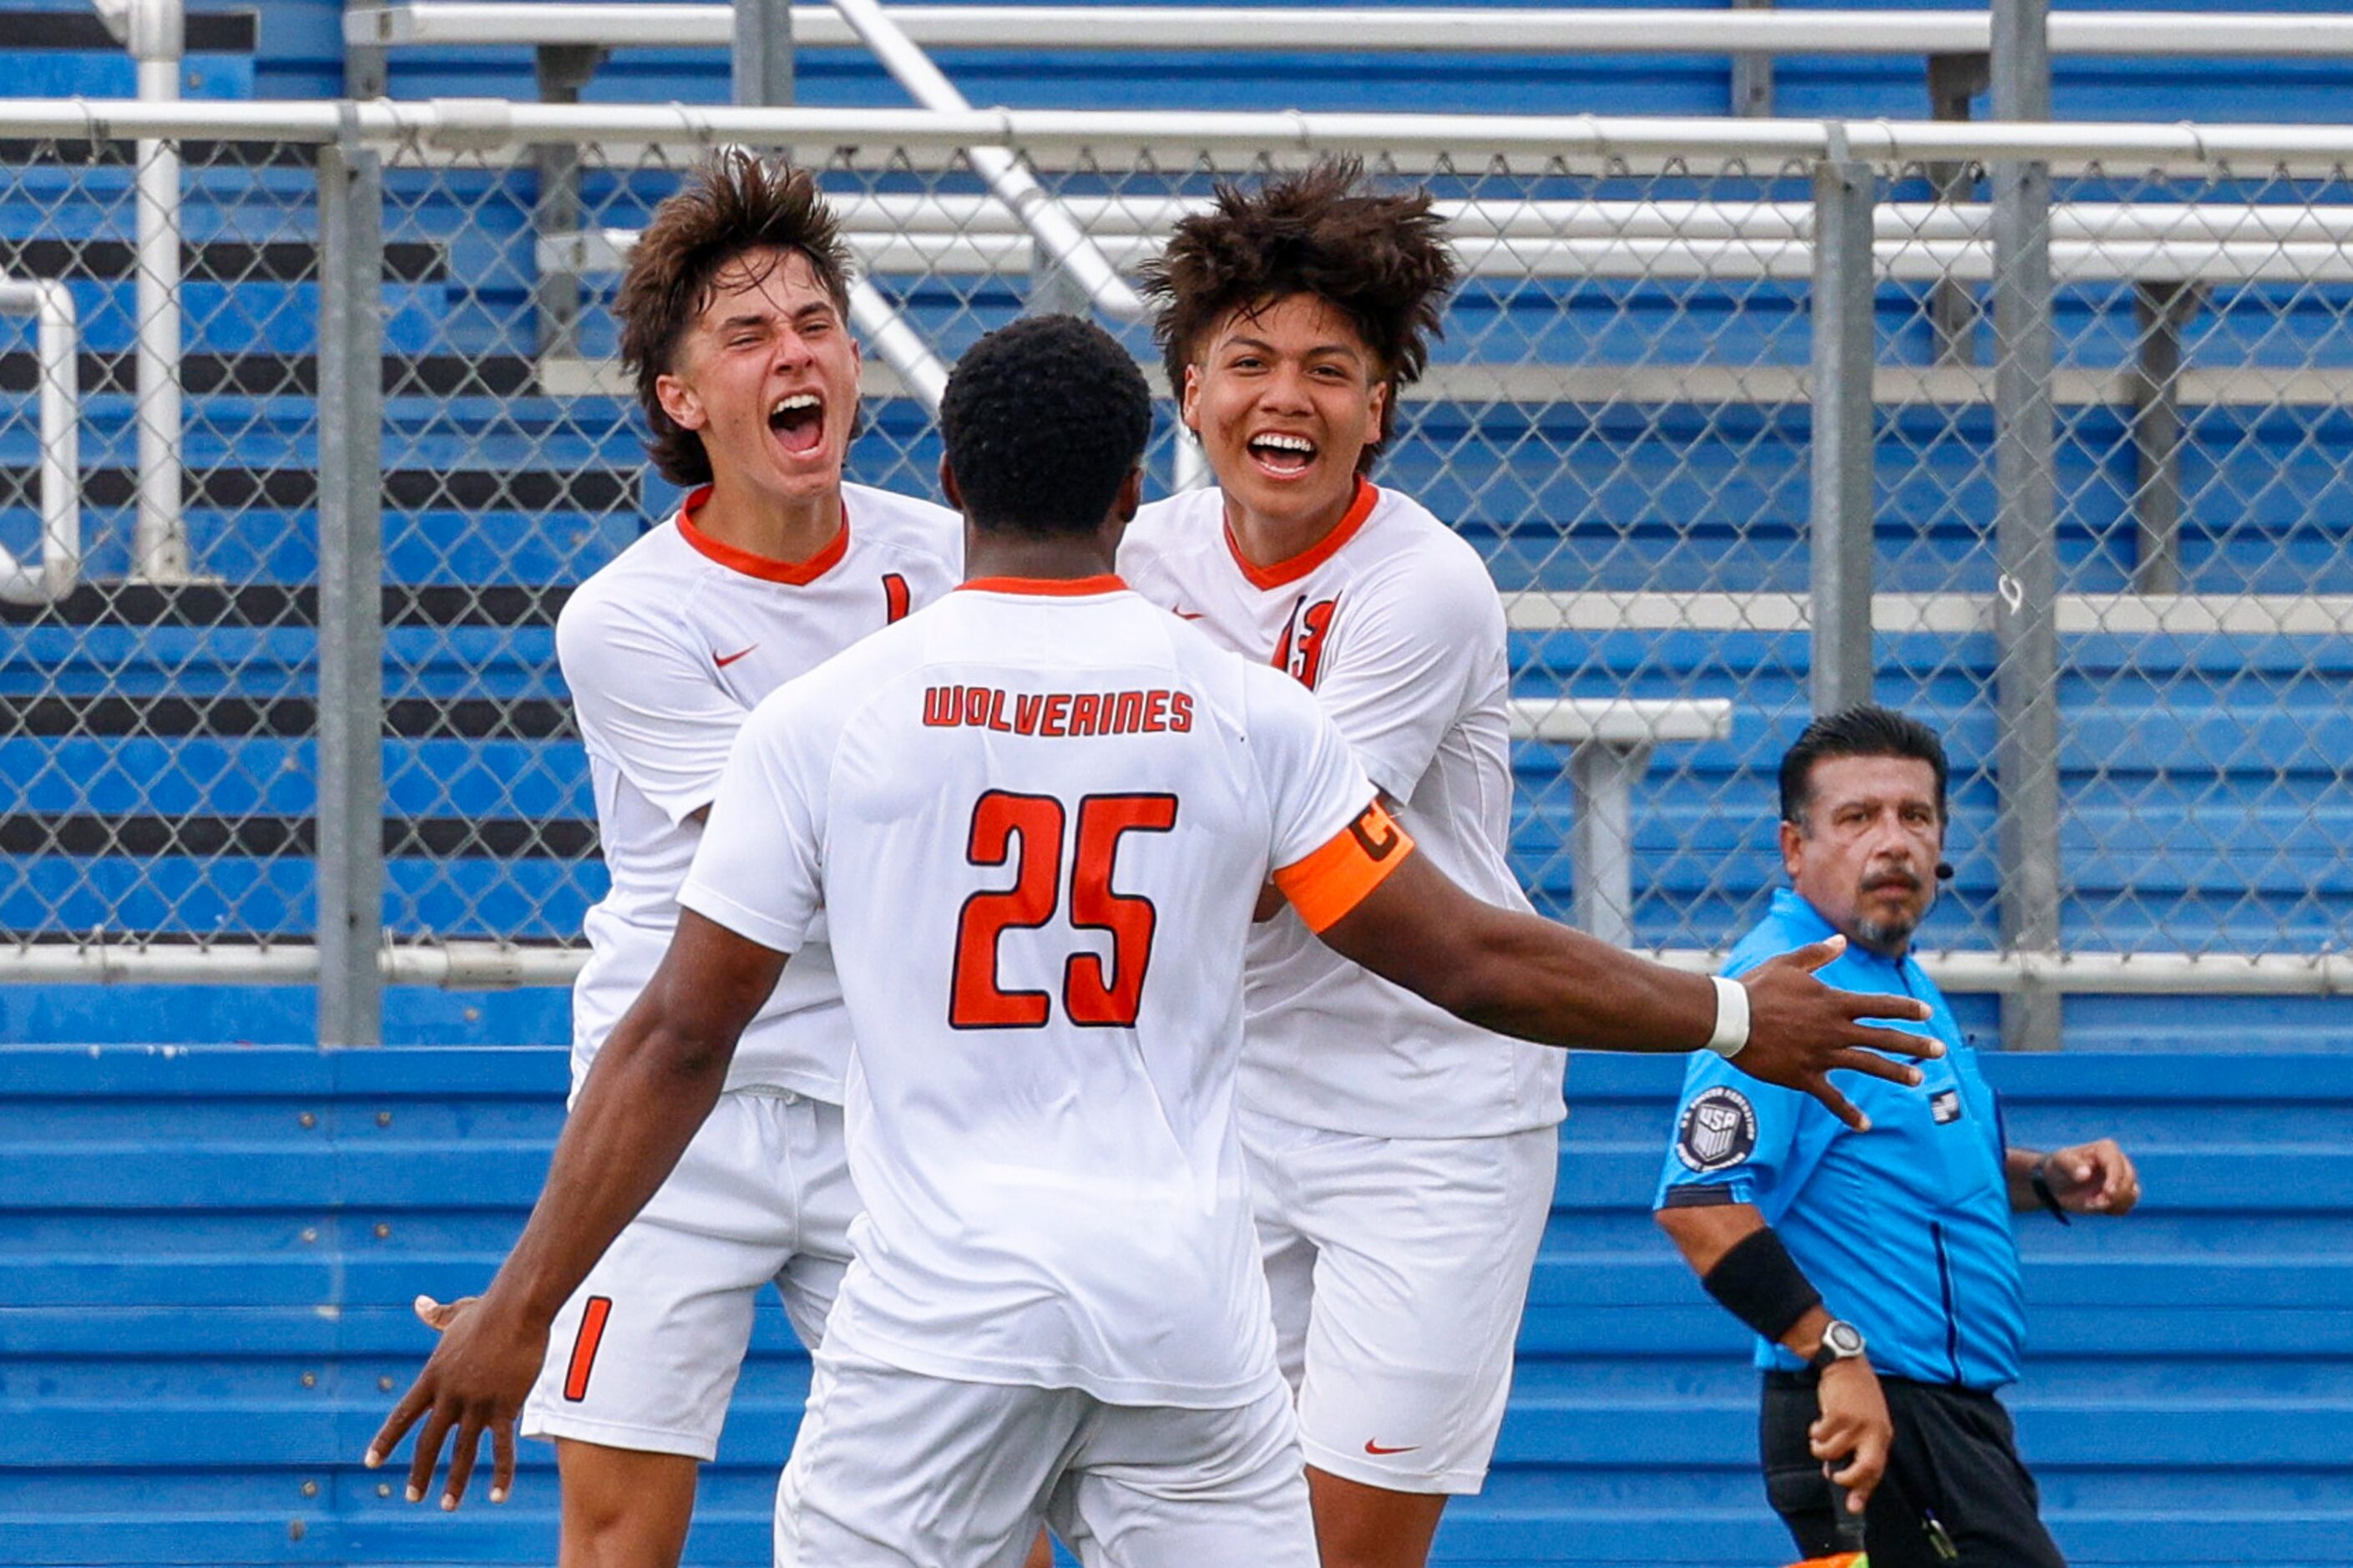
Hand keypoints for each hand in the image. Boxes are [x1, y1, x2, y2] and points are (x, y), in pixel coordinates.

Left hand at [365, 1291, 545, 1509]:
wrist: (518, 1308)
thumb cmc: (489, 1309)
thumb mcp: (457, 1315)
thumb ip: (436, 1317)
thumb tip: (419, 1303)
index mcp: (434, 1377)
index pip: (402, 1416)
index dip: (385, 1441)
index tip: (370, 1463)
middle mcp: (450, 1395)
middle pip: (428, 1442)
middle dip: (419, 1472)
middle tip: (412, 1497)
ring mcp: (477, 1403)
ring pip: (462, 1451)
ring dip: (454, 1481)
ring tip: (448, 1505)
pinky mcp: (505, 1406)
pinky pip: (501, 1448)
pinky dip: (500, 1474)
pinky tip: (496, 1496)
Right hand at [1734, 936, 1939, 1131]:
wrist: (1729, 1018)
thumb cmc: (1756, 988)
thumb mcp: (1788, 964)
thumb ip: (1817, 955)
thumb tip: (1841, 942)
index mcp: (1833, 1002)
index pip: (1880, 1005)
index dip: (1906, 1008)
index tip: (1926, 1013)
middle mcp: (1834, 1029)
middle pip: (1884, 1037)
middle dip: (1915, 1044)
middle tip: (1940, 1050)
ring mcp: (1821, 1055)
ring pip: (1868, 1065)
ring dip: (1895, 1073)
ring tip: (1918, 1079)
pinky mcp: (1804, 1076)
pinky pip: (1831, 1098)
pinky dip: (1848, 1112)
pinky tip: (1865, 1125)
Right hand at [1810, 1357, 1891, 1513]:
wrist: (1846, 1365)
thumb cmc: (1855, 1395)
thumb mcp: (1865, 1422)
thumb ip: (1857, 1447)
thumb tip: (1837, 1475)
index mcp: (1881, 1435)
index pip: (1876, 1469)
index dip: (1863, 1490)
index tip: (1853, 1506)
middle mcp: (1872, 1432)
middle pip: (1865, 1469)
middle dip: (1846, 1479)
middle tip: (1834, 1477)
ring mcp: (1855, 1424)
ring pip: (1831, 1453)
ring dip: (1820, 1449)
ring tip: (1820, 1437)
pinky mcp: (1837, 1415)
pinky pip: (1819, 1435)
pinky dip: (1815, 1432)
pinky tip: (1820, 1422)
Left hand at [2041, 1138, 2140, 1213]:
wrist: (2057, 1183)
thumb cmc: (2058, 1167)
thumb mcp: (2059, 1162)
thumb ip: (2071, 1165)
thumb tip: (2085, 1174)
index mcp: (2106, 1149)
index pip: (2117, 1165)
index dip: (2115, 1180)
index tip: (2107, 1193)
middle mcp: (2119, 1161)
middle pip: (2128, 1180)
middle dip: (2113, 1195)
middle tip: (2091, 1203)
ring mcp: (2122, 1178)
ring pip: (2132, 1193)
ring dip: (2114, 1204)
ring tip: (2092, 1205)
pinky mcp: (2122, 1193)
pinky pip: (2128, 1204)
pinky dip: (2116, 1209)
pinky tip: (2099, 1208)